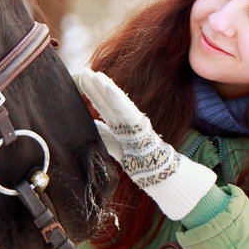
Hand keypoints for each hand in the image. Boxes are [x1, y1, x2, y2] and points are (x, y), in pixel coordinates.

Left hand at [79, 68, 215, 219]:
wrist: (165, 178)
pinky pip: (128, 112)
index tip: (83, 78)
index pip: (105, 107)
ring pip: (117, 105)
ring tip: (95, 75)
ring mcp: (135, 126)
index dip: (94, 93)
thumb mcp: (118, 150)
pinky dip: (117, 99)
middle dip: (96, 87)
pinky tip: (107, 87)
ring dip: (106, 89)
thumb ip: (106, 137)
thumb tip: (91, 124)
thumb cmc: (144, 166)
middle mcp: (128, 125)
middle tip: (84, 70)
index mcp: (122, 128)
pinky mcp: (142, 130)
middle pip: (108, 103)